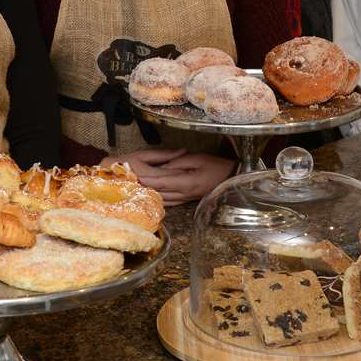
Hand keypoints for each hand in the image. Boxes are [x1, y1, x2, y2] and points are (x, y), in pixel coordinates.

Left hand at [113, 149, 236, 203]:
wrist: (232, 178)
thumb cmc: (217, 165)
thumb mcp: (197, 158)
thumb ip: (178, 163)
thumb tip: (162, 167)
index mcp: (186, 182)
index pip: (160, 181)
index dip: (146, 179)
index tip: (133, 175)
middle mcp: (184, 193)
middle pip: (159, 192)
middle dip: (143, 188)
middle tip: (128, 182)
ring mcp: (186, 198)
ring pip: (163, 199)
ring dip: (149, 195)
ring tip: (135, 190)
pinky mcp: (187, 199)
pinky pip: (170, 202)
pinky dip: (159, 200)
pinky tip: (151, 197)